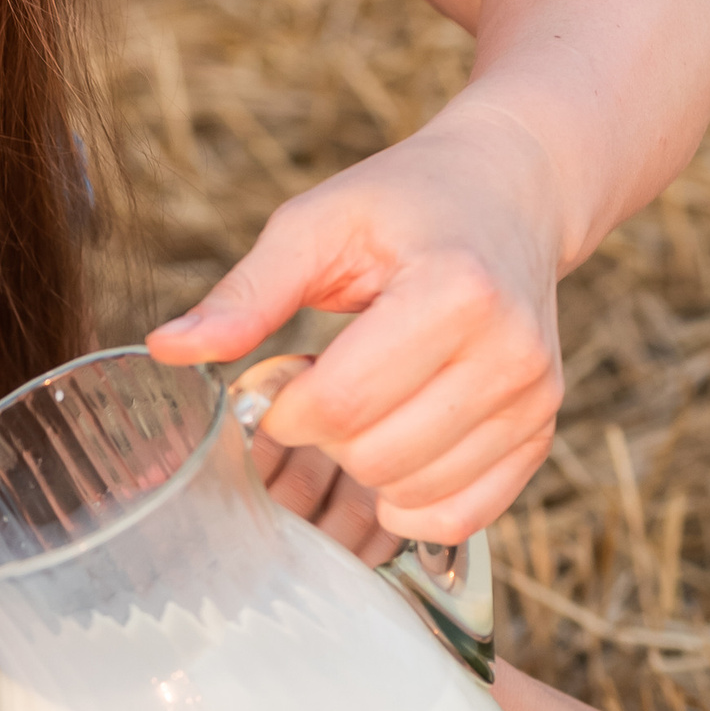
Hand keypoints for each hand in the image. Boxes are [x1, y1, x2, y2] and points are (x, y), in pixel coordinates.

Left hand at [146, 104, 563, 540]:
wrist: (509, 194)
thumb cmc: (403, 204)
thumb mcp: (316, 225)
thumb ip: (246, 295)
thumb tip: (166, 351)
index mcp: (455, 291)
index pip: (343, 402)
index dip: (287, 409)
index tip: (283, 380)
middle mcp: (510, 351)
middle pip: (377, 456)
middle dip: (326, 437)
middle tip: (326, 385)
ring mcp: (535, 397)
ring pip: (416, 495)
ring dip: (366, 469)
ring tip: (366, 403)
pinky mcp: (543, 430)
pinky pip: (463, 516)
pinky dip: (412, 503)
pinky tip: (393, 451)